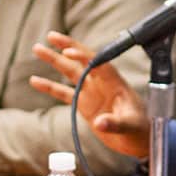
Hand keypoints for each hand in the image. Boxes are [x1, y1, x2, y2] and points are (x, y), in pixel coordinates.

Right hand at [30, 31, 149, 157]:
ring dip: (55, 61)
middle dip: (67, 47)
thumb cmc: (140, 129)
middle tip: (51, 35)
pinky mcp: (84, 104)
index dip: (84, 56)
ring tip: (37, 49)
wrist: (139, 140)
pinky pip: (64, 93)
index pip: (98, 64)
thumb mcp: (131, 126)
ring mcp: (92, 92)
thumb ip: (115, 123)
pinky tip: (35, 80)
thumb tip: (99, 122)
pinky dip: (49, 87)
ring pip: (70, 72)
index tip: (68, 51)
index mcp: (115, 83)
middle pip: (82, 61)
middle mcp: (102, 84)